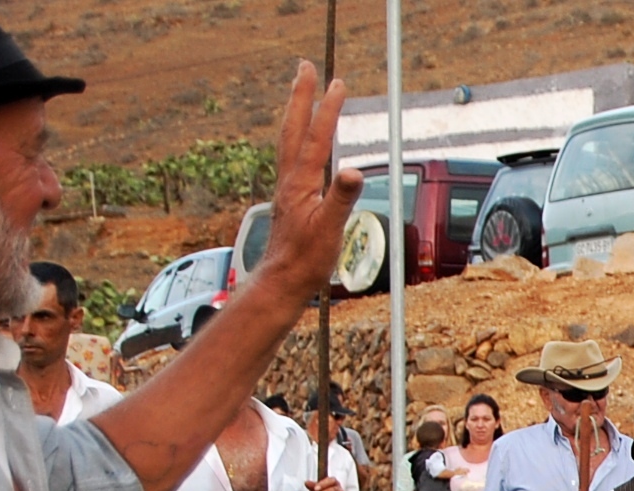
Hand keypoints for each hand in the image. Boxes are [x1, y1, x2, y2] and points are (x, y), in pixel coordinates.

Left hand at [254, 65, 363, 299]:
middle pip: (294, 126)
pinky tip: (301, 141)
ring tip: (302, 92)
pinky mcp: (290, 196)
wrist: (282, 279)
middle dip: (301, 95)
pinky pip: (292, 155)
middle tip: (305, 67)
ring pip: (290, 138)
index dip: (328, 109)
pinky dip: (297, 136)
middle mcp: (290, 178)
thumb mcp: (329, 230)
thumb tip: (351, 170)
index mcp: (301, 182)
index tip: (337, 84)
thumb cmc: (305, 260)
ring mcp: (288, 186)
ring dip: (297, 111)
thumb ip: (340, 199)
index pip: (316, 137)